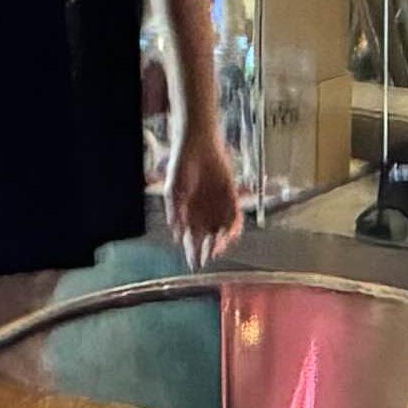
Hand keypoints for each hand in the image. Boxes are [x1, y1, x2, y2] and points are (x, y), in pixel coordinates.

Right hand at [167, 117, 244, 253]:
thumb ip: (174, 212)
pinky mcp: (230, 194)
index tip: (192, 264)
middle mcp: (204, 211)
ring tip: (217, 247)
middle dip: (207, 250)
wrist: (198, 144)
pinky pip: (235, 215)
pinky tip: (230, 233)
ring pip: (222, 229)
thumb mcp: (172, 190)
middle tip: (206, 258)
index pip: (191, 238)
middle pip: (208, 238)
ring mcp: (218, 204)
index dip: (192, 252)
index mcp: (189, 212)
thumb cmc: (182, 163)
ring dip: (221, 240)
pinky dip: (234, 226)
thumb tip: (176, 233)